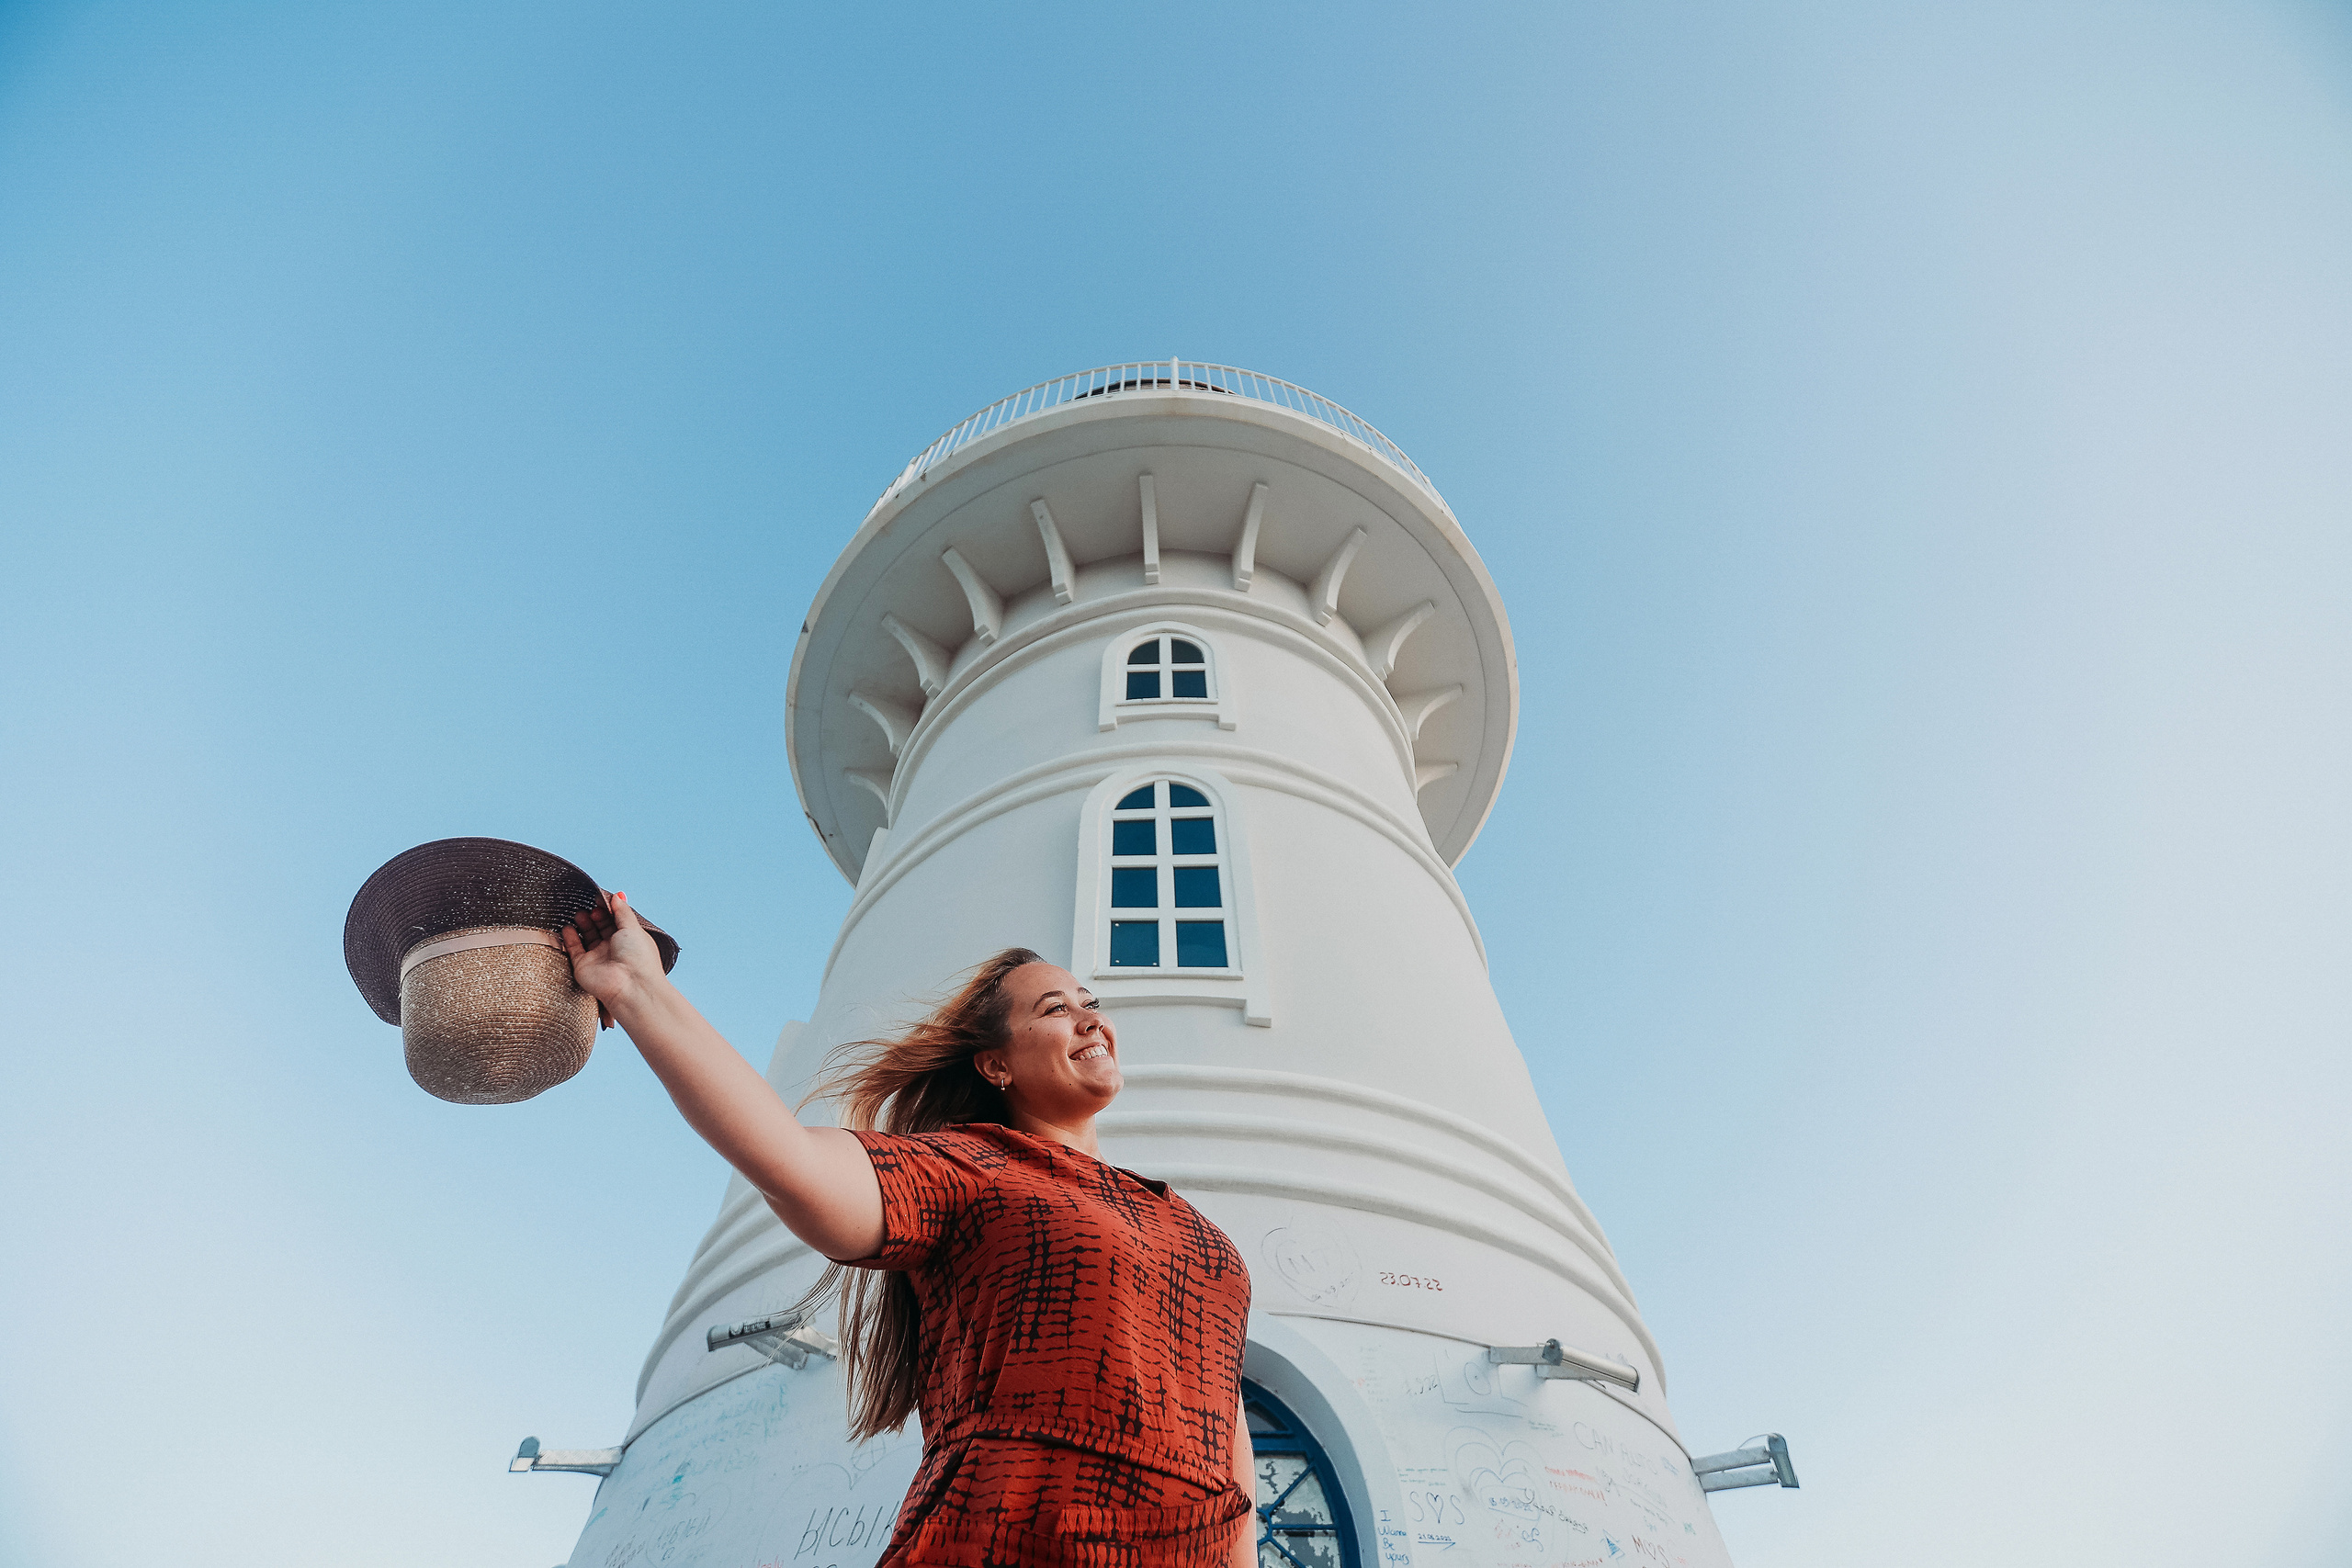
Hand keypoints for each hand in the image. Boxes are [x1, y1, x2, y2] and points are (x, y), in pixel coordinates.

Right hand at [561, 891, 666, 1023]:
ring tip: (579, 914)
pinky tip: (567, 927)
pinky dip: (569, 937)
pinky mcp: (584, 966)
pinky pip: (574, 949)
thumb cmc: (638, 957)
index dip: (608, 909)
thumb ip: (622, 911)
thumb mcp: (632, 927)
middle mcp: (614, 948)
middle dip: (596, 915)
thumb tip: (618, 895)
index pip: (616, 920)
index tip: (599, 898)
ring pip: (587, 936)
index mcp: (629, 939)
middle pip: (601, 927)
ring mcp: (598, 957)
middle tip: (591, 908)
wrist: (630, 986)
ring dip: (582, 924)